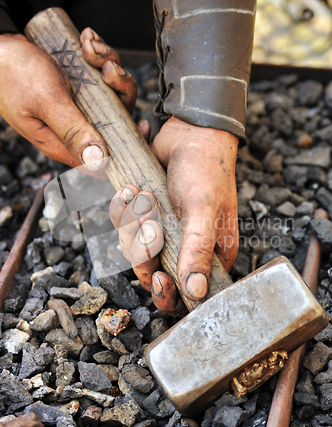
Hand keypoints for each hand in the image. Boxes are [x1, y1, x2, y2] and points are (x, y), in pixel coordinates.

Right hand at [0, 31, 148, 170]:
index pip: (103, 159)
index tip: (142, 126)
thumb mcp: (46, 101)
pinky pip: (101, 77)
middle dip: (119, 91)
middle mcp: (73, 127)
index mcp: (62, 142)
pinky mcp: (79, 87)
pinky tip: (87, 42)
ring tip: (92, 48)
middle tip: (108, 69)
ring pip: (112, 94)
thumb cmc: (14, 72)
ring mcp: (78, 105)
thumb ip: (73, 130)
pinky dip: (99, 57)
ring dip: (109, 67)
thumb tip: (99, 160)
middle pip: (116, 121)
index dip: (127, 146)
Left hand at [110, 117, 238, 315]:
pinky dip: (123, 209)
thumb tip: (196, 293)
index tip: (159, 277)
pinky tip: (132, 188)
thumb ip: (198, 251)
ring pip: (134, 250)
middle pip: (154, 274)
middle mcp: (187, 248)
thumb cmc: (206, 170)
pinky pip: (124, 226)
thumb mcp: (204, 210)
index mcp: (210, 255)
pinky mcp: (146, 216)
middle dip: (144, 252)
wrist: (190, 133)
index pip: (187, 294)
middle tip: (149, 226)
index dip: (169, 294)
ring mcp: (165, 232)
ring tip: (143, 195)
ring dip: (132, 224)